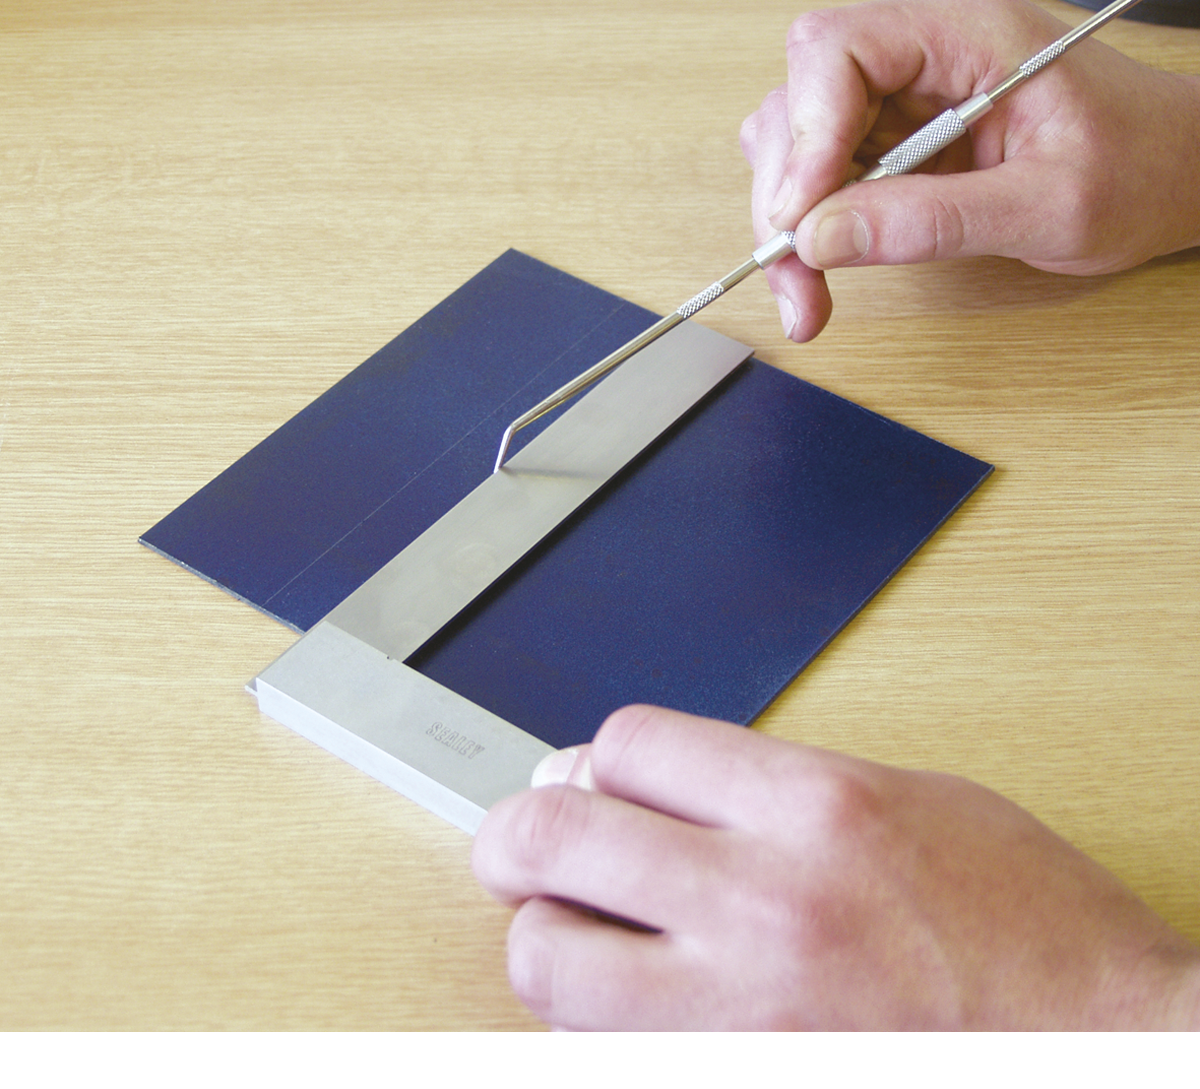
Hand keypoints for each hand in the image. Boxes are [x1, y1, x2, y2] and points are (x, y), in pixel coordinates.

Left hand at [472, 704, 1199, 1029]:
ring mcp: (741, 1020)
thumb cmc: (1031, 935)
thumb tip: (640, 778)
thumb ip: (770, 782)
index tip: (596, 779)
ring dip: (546, 939)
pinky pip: (600, 1058)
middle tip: (524, 848)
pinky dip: (592, 1030)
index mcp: (819, 808)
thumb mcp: (912, 801)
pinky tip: (633, 1012)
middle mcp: (767, 906)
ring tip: (579, 935)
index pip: (630, 743)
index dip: (597, 757)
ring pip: (548, 963)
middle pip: (556, 837)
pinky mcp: (726, 1088)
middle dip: (518, 835)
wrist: (1115, 1062)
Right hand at [742, 0, 1199, 341]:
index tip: (802, 217)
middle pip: (800, 102)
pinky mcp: (897, 133)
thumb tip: (824, 236)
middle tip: (797, 281)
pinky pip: (825, 170)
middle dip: (784, 197)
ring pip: (798, 140)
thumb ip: (935, 220)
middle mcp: (924, 50)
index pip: (837, 49)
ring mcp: (906, 92)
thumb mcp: (1049, 206)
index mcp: (967, 33)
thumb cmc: (1139, 167)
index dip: (804, 133)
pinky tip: (826, 268)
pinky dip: (813, 226)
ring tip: (810, 292)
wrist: (1175, 170)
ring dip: (790, 220)